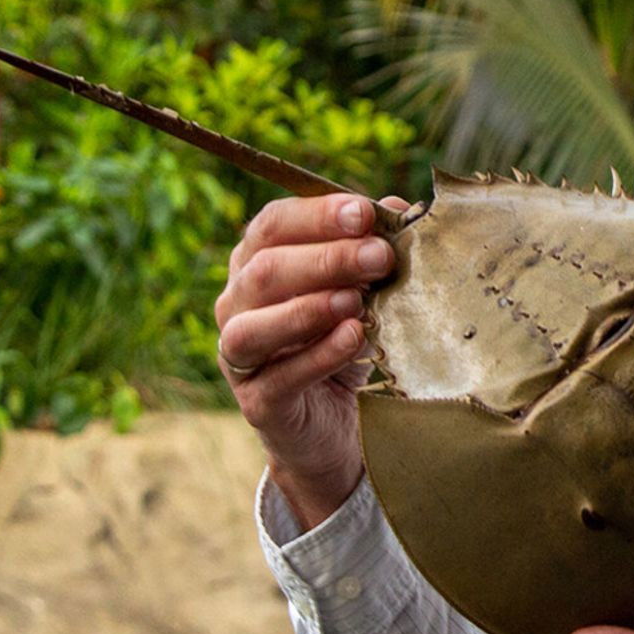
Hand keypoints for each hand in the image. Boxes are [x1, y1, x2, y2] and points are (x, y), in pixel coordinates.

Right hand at [214, 192, 407, 526]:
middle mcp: (236, 304)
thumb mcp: (365, 290)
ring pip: (253, 325)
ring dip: (308, 308)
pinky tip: (353, 338)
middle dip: (327, 259)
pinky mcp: (257, 402)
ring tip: (356, 300)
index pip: (272, 225)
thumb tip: (397, 208)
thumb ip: (373, 249)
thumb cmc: (345, 342)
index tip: (364, 213)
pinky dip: (318, 355)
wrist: (338, 425)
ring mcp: (238, 356)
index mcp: (255, 262)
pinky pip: (279, 377)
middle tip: (380, 256)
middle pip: (265, 270)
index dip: (316, 215)